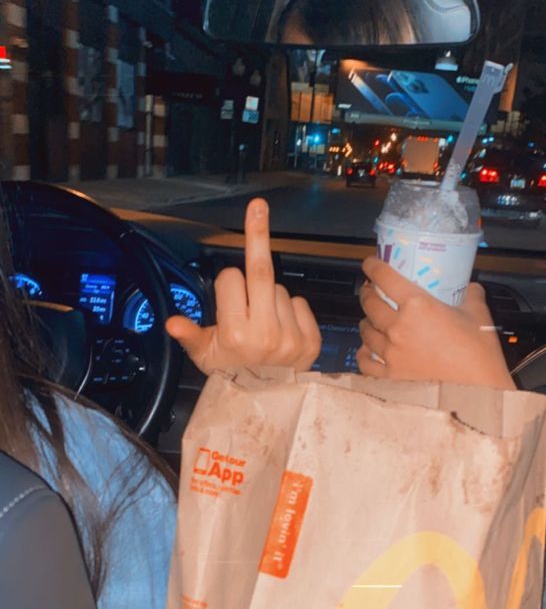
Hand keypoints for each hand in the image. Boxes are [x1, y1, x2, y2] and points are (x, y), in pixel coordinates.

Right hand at [165, 198, 320, 373]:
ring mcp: (291, 337)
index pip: (231, 279)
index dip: (226, 285)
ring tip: (263, 325)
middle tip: (258, 205)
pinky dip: (291, 310)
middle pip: (261, 270)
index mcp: (234, 333)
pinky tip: (281, 329)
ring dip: (270, 297)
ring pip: (280, 289)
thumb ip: (190, 335)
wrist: (266, 404)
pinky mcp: (311, 340)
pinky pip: (300, 303)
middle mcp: (264, 333)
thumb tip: (171, 322)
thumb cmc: (231, 375)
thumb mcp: (204, 357)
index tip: (226, 300)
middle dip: (258, 234)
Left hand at [357, 257, 514, 390]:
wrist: (477, 390)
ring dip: (366, 322)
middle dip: (367, 294)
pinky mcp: (390, 375)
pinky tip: (368, 349)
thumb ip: (471, 295)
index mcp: (417, 305)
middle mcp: (398, 327)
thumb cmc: (478, 353)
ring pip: (365, 331)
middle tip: (371, 291)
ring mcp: (391, 353)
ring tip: (371, 320)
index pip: (384, 278)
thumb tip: (470, 287)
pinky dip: (364, 353)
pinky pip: (366, 361)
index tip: (369, 264)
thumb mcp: (478, 315)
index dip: (373, 267)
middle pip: (369, 303)